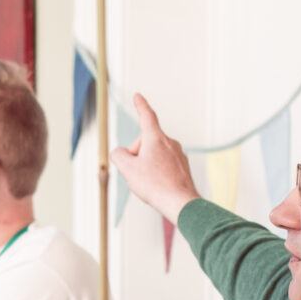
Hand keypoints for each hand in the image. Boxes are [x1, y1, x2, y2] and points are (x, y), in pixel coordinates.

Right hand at [110, 95, 198, 224]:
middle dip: (135, 153)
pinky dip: (156, 172)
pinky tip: (157, 186)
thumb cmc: (156, 185)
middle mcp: (170, 143)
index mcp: (156, 138)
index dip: (140, 105)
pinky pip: (163, 164)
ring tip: (147, 182)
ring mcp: (178, 155)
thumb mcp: (128, 169)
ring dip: (146, 164)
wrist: (181, 203)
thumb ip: (118, 156)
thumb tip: (119, 153)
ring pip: (154, 154)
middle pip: (145, 141)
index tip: (138, 97)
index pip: (147, 116)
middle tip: (134, 172)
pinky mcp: (182, 167)